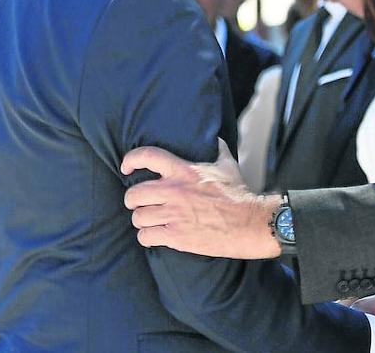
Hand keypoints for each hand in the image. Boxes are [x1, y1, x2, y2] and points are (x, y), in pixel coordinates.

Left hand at [122, 139, 280, 258]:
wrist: (249, 223)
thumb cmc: (238, 193)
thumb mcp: (227, 165)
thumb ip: (217, 148)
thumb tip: (214, 137)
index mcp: (183, 171)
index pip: (147, 156)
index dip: (130, 160)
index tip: (126, 168)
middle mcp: (174, 191)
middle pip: (133, 194)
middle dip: (133, 200)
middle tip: (140, 203)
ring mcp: (174, 215)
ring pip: (138, 217)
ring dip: (142, 220)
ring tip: (150, 221)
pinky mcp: (176, 236)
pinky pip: (146, 236)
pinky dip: (147, 237)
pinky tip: (155, 235)